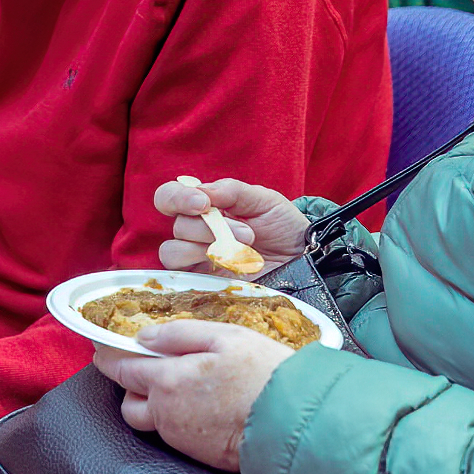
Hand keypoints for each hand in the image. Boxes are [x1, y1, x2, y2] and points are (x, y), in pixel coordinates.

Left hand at [92, 321, 295, 470]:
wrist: (291, 424)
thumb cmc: (263, 375)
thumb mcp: (226, 337)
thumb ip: (181, 334)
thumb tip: (145, 337)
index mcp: (168, 379)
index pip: (123, 369)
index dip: (109, 357)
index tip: (103, 350)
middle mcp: (165, 412)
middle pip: (128, 401)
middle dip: (131, 386)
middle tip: (151, 368)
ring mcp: (179, 436)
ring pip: (149, 421)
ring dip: (152, 405)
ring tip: (180, 388)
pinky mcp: (195, 453)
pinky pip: (172, 434)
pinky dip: (176, 419)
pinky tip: (201, 406)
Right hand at [154, 177, 311, 273]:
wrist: (303, 258)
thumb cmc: (283, 225)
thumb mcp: (264, 200)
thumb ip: (232, 191)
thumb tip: (202, 190)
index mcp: (206, 207)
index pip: (170, 197)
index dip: (177, 198)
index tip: (203, 203)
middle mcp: (196, 232)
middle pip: (177, 226)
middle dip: (210, 227)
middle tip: (248, 234)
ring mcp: (198, 260)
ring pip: (173, 252)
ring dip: (208, 248)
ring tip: (244, 251)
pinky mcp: (204, 283)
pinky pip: (183, 278)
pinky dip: (207, 269)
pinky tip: (235, 267)